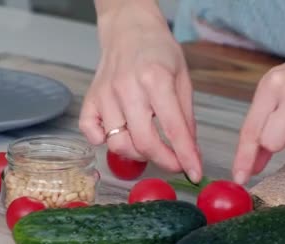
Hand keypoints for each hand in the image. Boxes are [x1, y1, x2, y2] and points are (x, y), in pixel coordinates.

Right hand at [79, 3, 201, 181]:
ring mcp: (105, 95)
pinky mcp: (90, 99)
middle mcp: (128, 88)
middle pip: (143, 142)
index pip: (173, 129)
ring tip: (150, 146)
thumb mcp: (183, 79)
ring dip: (137, 154)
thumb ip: (186, 117)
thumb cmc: (158, 51)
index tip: (194, 173)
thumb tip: (191, 152)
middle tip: (175, 164)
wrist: (130, 29)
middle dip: (163, 161)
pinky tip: (119, 136)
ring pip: (117, 144)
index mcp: (156, 80)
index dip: (186, 156)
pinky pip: (90, 132)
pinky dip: (102, 142)